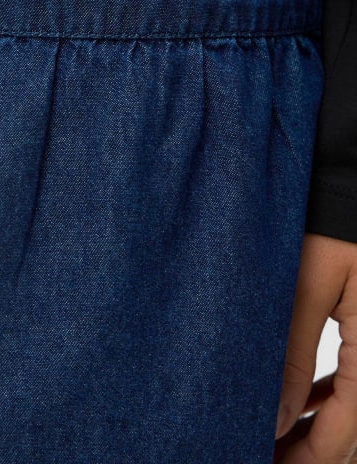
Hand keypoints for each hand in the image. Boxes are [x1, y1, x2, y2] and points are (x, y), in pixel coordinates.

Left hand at [274, 232, 356, 462]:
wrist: (350, 177)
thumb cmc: (331, 220)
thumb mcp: (306, 282)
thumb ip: (291, 353)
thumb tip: (274, 420)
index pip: (348, 427)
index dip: (309, 457)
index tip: (264, 461)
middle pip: (356, 429)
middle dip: (312, 450)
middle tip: (265, 454)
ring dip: (320, 427)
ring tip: (273, 437)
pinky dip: (329, 396)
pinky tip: (297, 401)